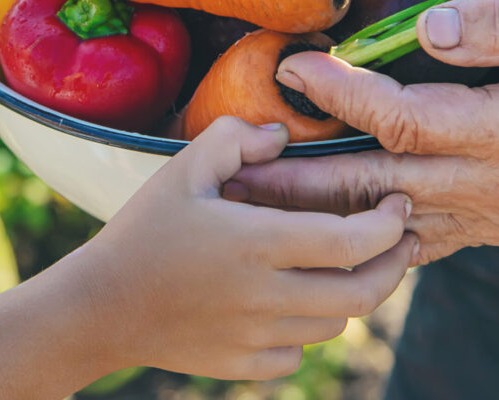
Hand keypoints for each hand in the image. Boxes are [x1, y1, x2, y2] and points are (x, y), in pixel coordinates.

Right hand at [71, 116, 415, 379]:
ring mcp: (257, 337)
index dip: (388, 225)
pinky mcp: (244, 364)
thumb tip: (282, 135)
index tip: (397, 204)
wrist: (98, 307)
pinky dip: (309, 326)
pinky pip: (299, 350)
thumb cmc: (141, 231)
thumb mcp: (183, 168)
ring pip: (335, 323)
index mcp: (257, 243)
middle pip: (362, 294)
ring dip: (352, 294)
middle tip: (400, 241)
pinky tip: (295, 300)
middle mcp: (266, 296)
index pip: (352, 242)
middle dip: (394, 266)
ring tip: (350, 264)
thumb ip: (236, 138)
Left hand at [228, 0, 498, 264]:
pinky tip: (307, 224)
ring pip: (382, 223)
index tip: (292, 65)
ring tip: (247, 198)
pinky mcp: (486, 227)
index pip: (404, 119)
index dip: (341, 94)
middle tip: (230, 164)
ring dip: (313, 213)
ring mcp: (491, 216)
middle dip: (296, 177)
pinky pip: (410, 241)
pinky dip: (355, 233)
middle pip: (375, 188)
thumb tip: (428, 29)